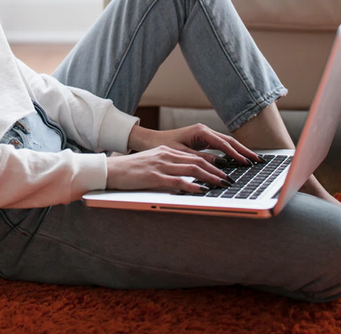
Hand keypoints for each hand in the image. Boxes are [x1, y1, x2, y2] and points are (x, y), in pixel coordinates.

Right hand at [106, 145, 230, 193]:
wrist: (111, 170)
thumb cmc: (130, 170)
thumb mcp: (151, 163)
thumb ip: (168, 167)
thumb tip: (184, 177)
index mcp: (166, 151)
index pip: (194, 156)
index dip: (212, 164)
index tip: (223, 171)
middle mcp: (166, 155)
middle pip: (197, 161)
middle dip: (216, 171)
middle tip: (229, 179)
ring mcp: (160, 165)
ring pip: (192, 169)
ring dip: (210, 177)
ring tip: (222, 184)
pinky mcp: (154, 177)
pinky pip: (177, 181)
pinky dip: (192, 185)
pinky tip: (202, 190)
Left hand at [127, 122, 262, 166]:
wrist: (150, 140)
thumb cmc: (162, 146)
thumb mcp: (181, 154)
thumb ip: (201, 159)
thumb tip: (221, 165)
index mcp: (200, 131)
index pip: (223, 144)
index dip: (236, 154)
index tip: (247, 163)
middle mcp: (204, 131)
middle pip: (229, 141)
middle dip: (244, 151)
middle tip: (258, 161)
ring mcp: (204, 135)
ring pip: (226, 143)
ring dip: (240, 152)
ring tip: (253, 161)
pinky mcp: (203, 140)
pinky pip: (221, 146)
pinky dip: (231, 153)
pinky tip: (239, 160)